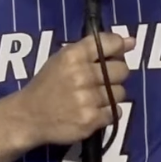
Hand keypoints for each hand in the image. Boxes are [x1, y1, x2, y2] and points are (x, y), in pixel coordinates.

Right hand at [7, 31, 133, 147]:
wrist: (28, 116)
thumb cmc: (48, 84)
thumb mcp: (63, 59)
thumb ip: (93, 49)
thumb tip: (131, 41)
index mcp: (73, 56)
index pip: (110, 43)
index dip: (120, 47)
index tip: (121, 51)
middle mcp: (82, 75)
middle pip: (122, 70)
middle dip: (115, 74)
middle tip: (102, 80)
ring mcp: (87, 99)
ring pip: (120, 93)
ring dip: (111, 95)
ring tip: (93, 98)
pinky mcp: (91, 120)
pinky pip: (115, 112)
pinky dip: (107, 112)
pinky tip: (92, 110)